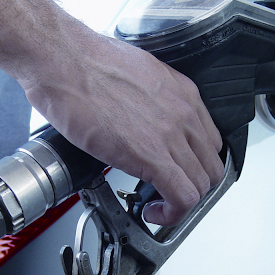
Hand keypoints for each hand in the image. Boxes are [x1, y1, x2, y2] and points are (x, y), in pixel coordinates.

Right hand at [22, 26, 224, 225]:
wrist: (64, 60)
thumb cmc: (86, 62)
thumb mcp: (135, 76)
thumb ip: (148, 101)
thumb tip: (140, 120)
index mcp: (182, 94)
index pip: (209, 142)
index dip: (194, 165)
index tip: (176, 172)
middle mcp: (184, 114)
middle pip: (210, 167)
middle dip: (191, 186)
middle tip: (167, 192)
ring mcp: (172, 135)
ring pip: (201, 185)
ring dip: (181, 203)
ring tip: (157, 204)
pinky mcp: (152, 156)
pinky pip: (182, 197)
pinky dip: (172, 213)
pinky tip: (153, 211)